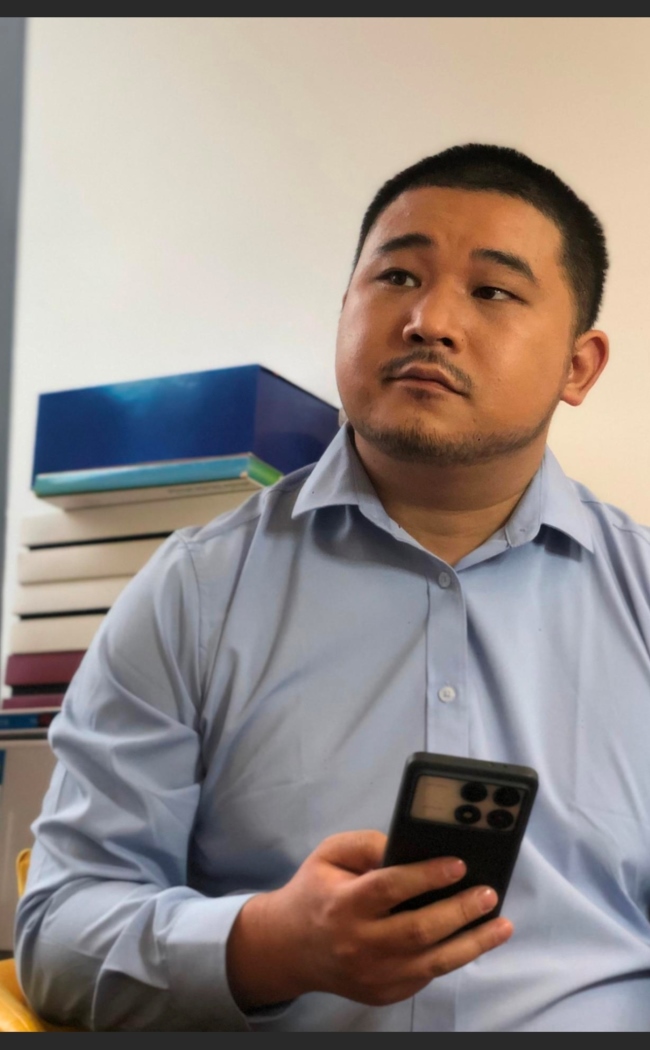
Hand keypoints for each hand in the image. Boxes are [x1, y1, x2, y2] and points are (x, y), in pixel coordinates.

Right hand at [226, 829, 512, 1009]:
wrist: (290, 948)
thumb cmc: (317, 891)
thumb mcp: (330, 855)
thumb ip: (366, 843)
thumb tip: (408, 845)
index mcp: (343, 904)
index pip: (389, 889)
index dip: (426, 876)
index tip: (458, 864)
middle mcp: (359, 943)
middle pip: (418, 930)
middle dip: (460, 911)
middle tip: (488, 892)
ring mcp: (373, 974)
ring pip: (433, 961)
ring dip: (473, 942)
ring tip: (501, 924)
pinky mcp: (385, 993)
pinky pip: (428, 975)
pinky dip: (455, 956)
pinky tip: (476, 938)